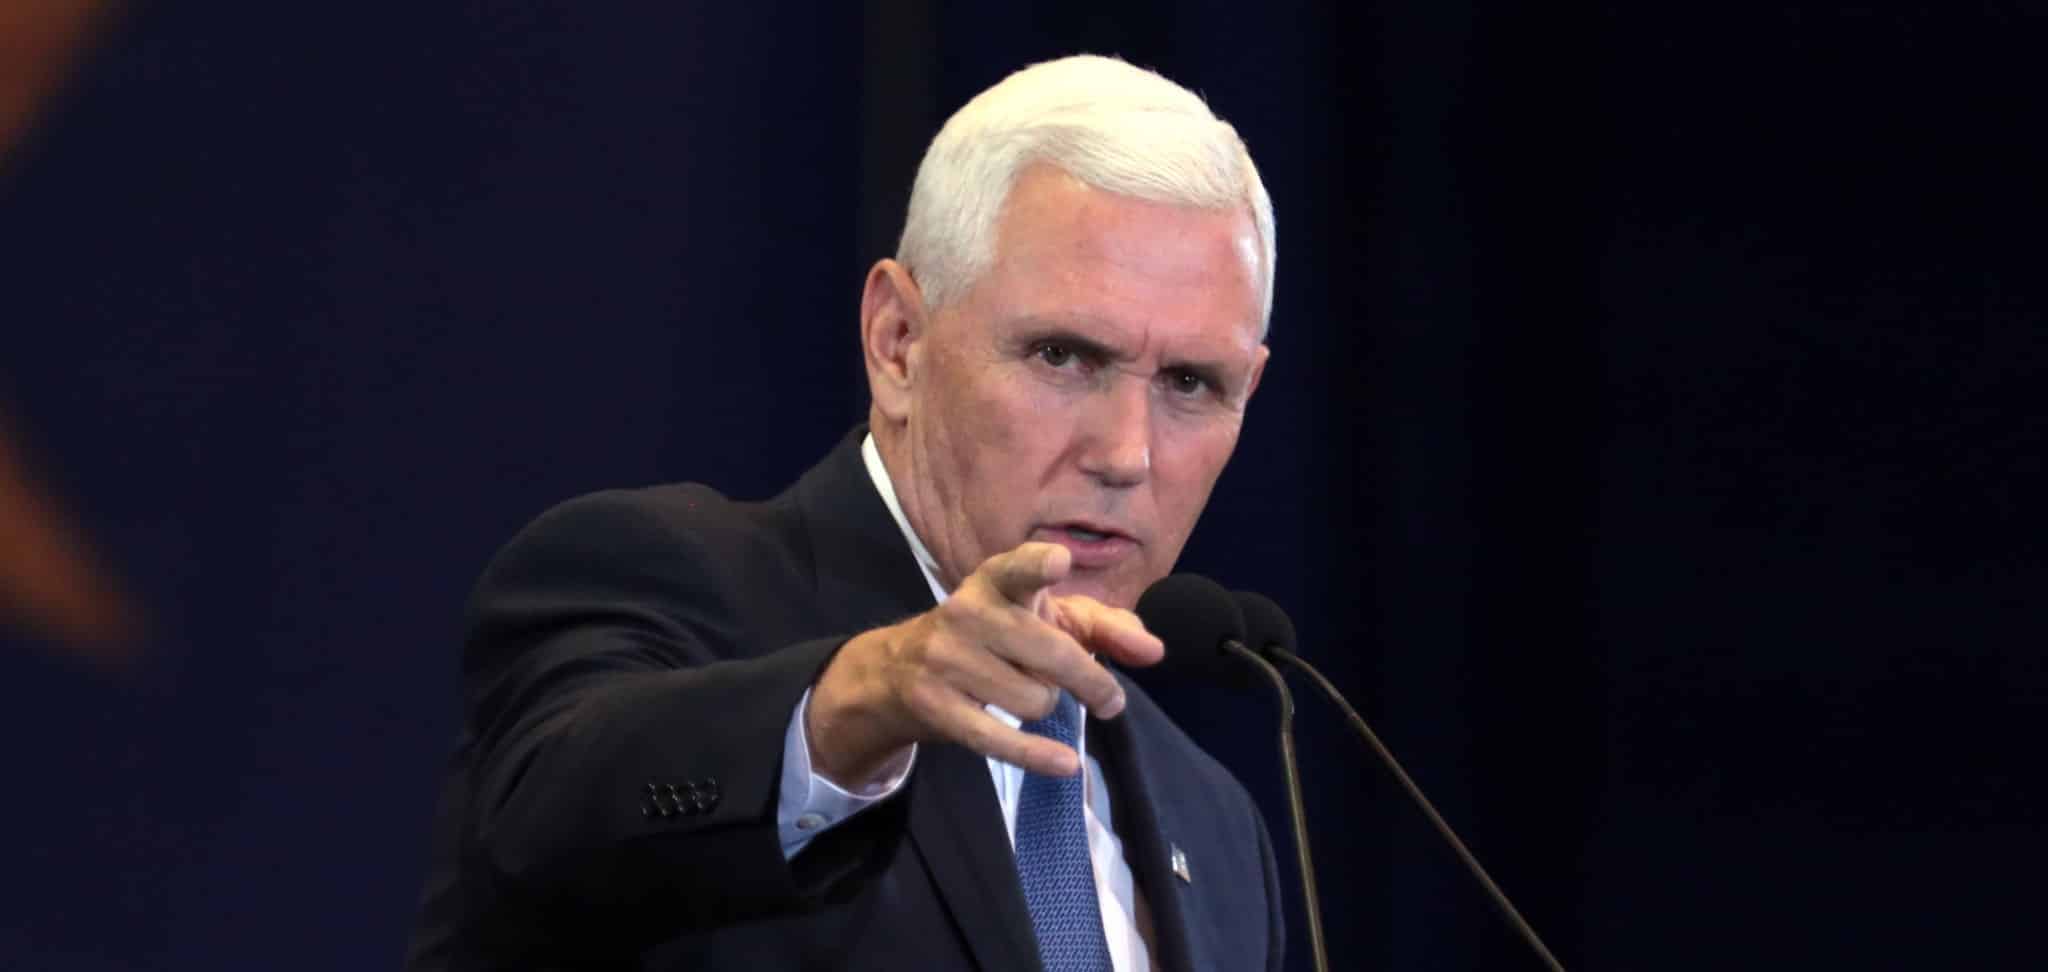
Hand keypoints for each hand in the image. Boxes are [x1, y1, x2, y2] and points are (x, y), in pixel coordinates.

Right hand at [806, 542, 1164, 784]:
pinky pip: (999, 739)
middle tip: (1110, 701)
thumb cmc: (993, 636)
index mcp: (995, 581)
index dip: (1037, 567)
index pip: (1017, 569)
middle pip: (1051, 653)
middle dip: (1090, 681)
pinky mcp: (936, 706)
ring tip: (1024, 694)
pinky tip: (1065, 763)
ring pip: (1034, 699)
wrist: (899, 670)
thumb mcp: (1042, 618)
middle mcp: (967, 612)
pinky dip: (1037, 755)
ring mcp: (946, 660)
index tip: (1058, 562)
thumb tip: (1154, 650)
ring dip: (1044, 706)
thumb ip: (1103, 628)